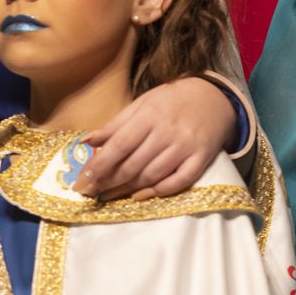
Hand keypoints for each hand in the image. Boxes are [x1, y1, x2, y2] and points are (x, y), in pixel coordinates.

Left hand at [75, 77, 234, 199]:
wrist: (213, 98)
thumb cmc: (170, 101)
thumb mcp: (141, 104)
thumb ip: (115, 124)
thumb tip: (86, 141)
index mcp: (149, 115)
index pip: (119, 145)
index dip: (99, 164)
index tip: (82, 180)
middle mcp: (167, 132)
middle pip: (133, 163)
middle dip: (107, 181)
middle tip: (88, 192)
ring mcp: (186, 147)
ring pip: (152, 175)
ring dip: (126, 189)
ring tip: (106, 196)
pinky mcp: (201, 160)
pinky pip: (179, 181)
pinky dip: (158, 192)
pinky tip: (138, 196)